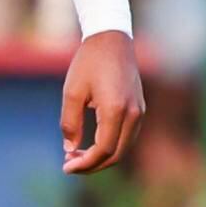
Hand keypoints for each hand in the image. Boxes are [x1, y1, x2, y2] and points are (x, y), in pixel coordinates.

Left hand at [58, 30, 146, 174]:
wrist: (112, 39)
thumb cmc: (89, 62)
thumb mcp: (72, 92)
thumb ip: (70, 123)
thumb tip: (70, 150)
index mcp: (116, 109)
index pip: (104, 150)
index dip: (85, 164)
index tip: (66, 167)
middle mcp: (133, 114)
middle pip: (116, 155)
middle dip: (92, 165)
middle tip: (69, 165)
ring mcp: (139, 112)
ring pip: (123, 148)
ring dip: (101, 157)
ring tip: (77, 156)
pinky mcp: (139, 109)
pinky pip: (127, 137)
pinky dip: (110, 147)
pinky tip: (91, 144)